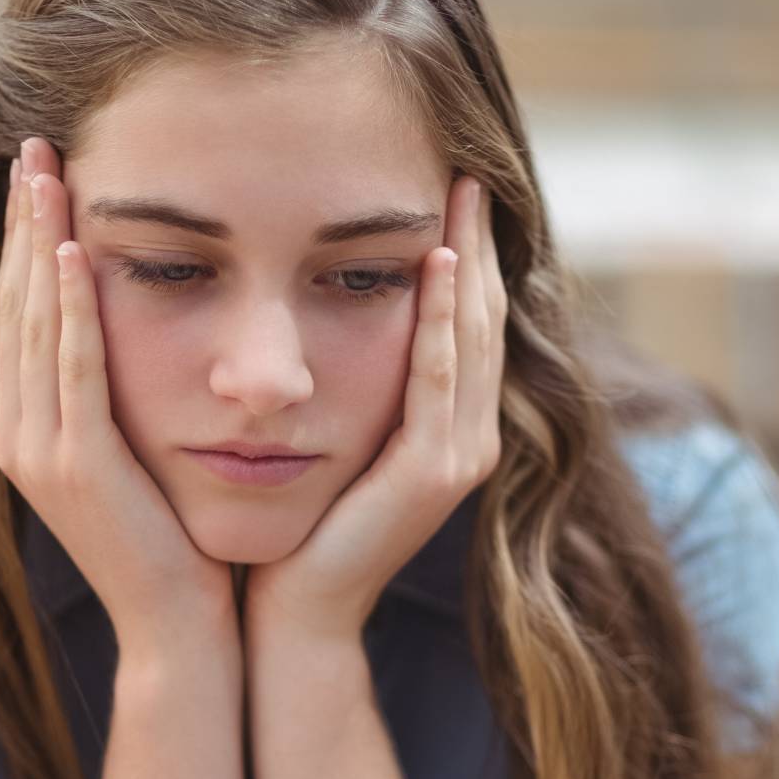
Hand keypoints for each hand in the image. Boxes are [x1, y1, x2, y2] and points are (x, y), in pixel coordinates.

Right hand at [0, 137, 238, 650]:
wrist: (182, 630)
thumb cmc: (175, 545)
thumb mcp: (138, 457)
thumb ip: (120, 400)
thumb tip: (137, 334)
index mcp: (28, 431)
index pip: (23, 315)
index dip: (28, 242)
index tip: (41, 175)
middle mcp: (19, 436)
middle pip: (17, 305)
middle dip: (25, 222)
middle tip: (34, 145)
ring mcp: (40, 452)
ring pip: (36, 324)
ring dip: (40, 242)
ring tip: (47, 173)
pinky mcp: (78, 466)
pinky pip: (72, 368)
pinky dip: (71, 307)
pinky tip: (74, 252)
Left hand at [243, 172, 507, 640]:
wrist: (293, 611)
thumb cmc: (297, 524)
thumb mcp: (332, 435)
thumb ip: (349, 382)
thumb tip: (323, 308)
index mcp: (448, 428)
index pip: (468, 322)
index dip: (466, 254)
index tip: (451, 186)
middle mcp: (468, 439)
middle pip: (485, 317)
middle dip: (478, 241)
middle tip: (467, 168)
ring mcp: (459, 456)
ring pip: (475, 336)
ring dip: (469, 260)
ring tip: (461, 194)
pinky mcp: (432, 471)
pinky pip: (441, 376)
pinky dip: (442, 317)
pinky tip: (435, 264)